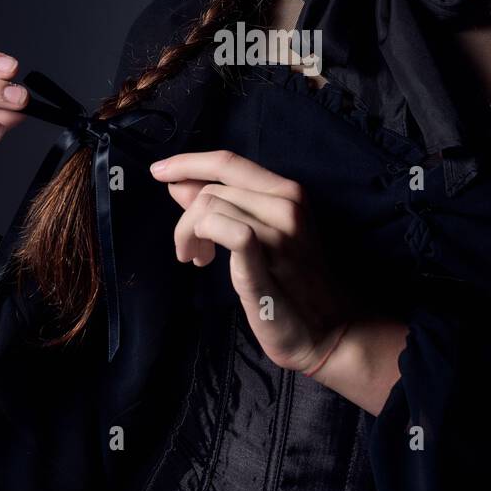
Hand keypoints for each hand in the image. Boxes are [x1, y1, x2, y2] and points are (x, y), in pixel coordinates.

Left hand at [149, 148, 352, 372]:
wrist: (331, 328)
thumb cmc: (294, 283)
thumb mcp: (260, 234)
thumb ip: (223, 205)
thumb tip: (180, 184)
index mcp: (287, 192)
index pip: (229, 161)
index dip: (188, 162)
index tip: (159, 171)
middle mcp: (286, 205)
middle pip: (212, 188)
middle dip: (186, 216)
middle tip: (187, 248)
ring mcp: (279, 233)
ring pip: (209, 208)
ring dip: (188, 233)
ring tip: (197, 259)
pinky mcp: (265, 262)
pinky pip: (226, 230)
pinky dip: (201, 238)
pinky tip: (202, 261)